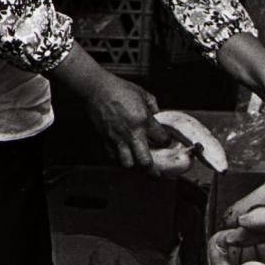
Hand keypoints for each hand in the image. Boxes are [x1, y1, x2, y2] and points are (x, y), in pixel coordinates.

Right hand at [48, 43, 168, 171]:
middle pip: (145, 162)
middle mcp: (132, 133)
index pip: (162, 139)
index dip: (167, 143)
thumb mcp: (143, 94)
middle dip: (152, 171)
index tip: (167, 143)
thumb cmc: (119, 89)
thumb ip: (153, 107)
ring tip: (139, 166)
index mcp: (144, 120)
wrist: (97, 90)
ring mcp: (117, 139)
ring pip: (128, 164)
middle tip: (156, 174)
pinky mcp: (105, 140)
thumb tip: (158, 116)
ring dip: (134, 167)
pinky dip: (120, 160)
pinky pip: (114, 158)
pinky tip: (125, 157)